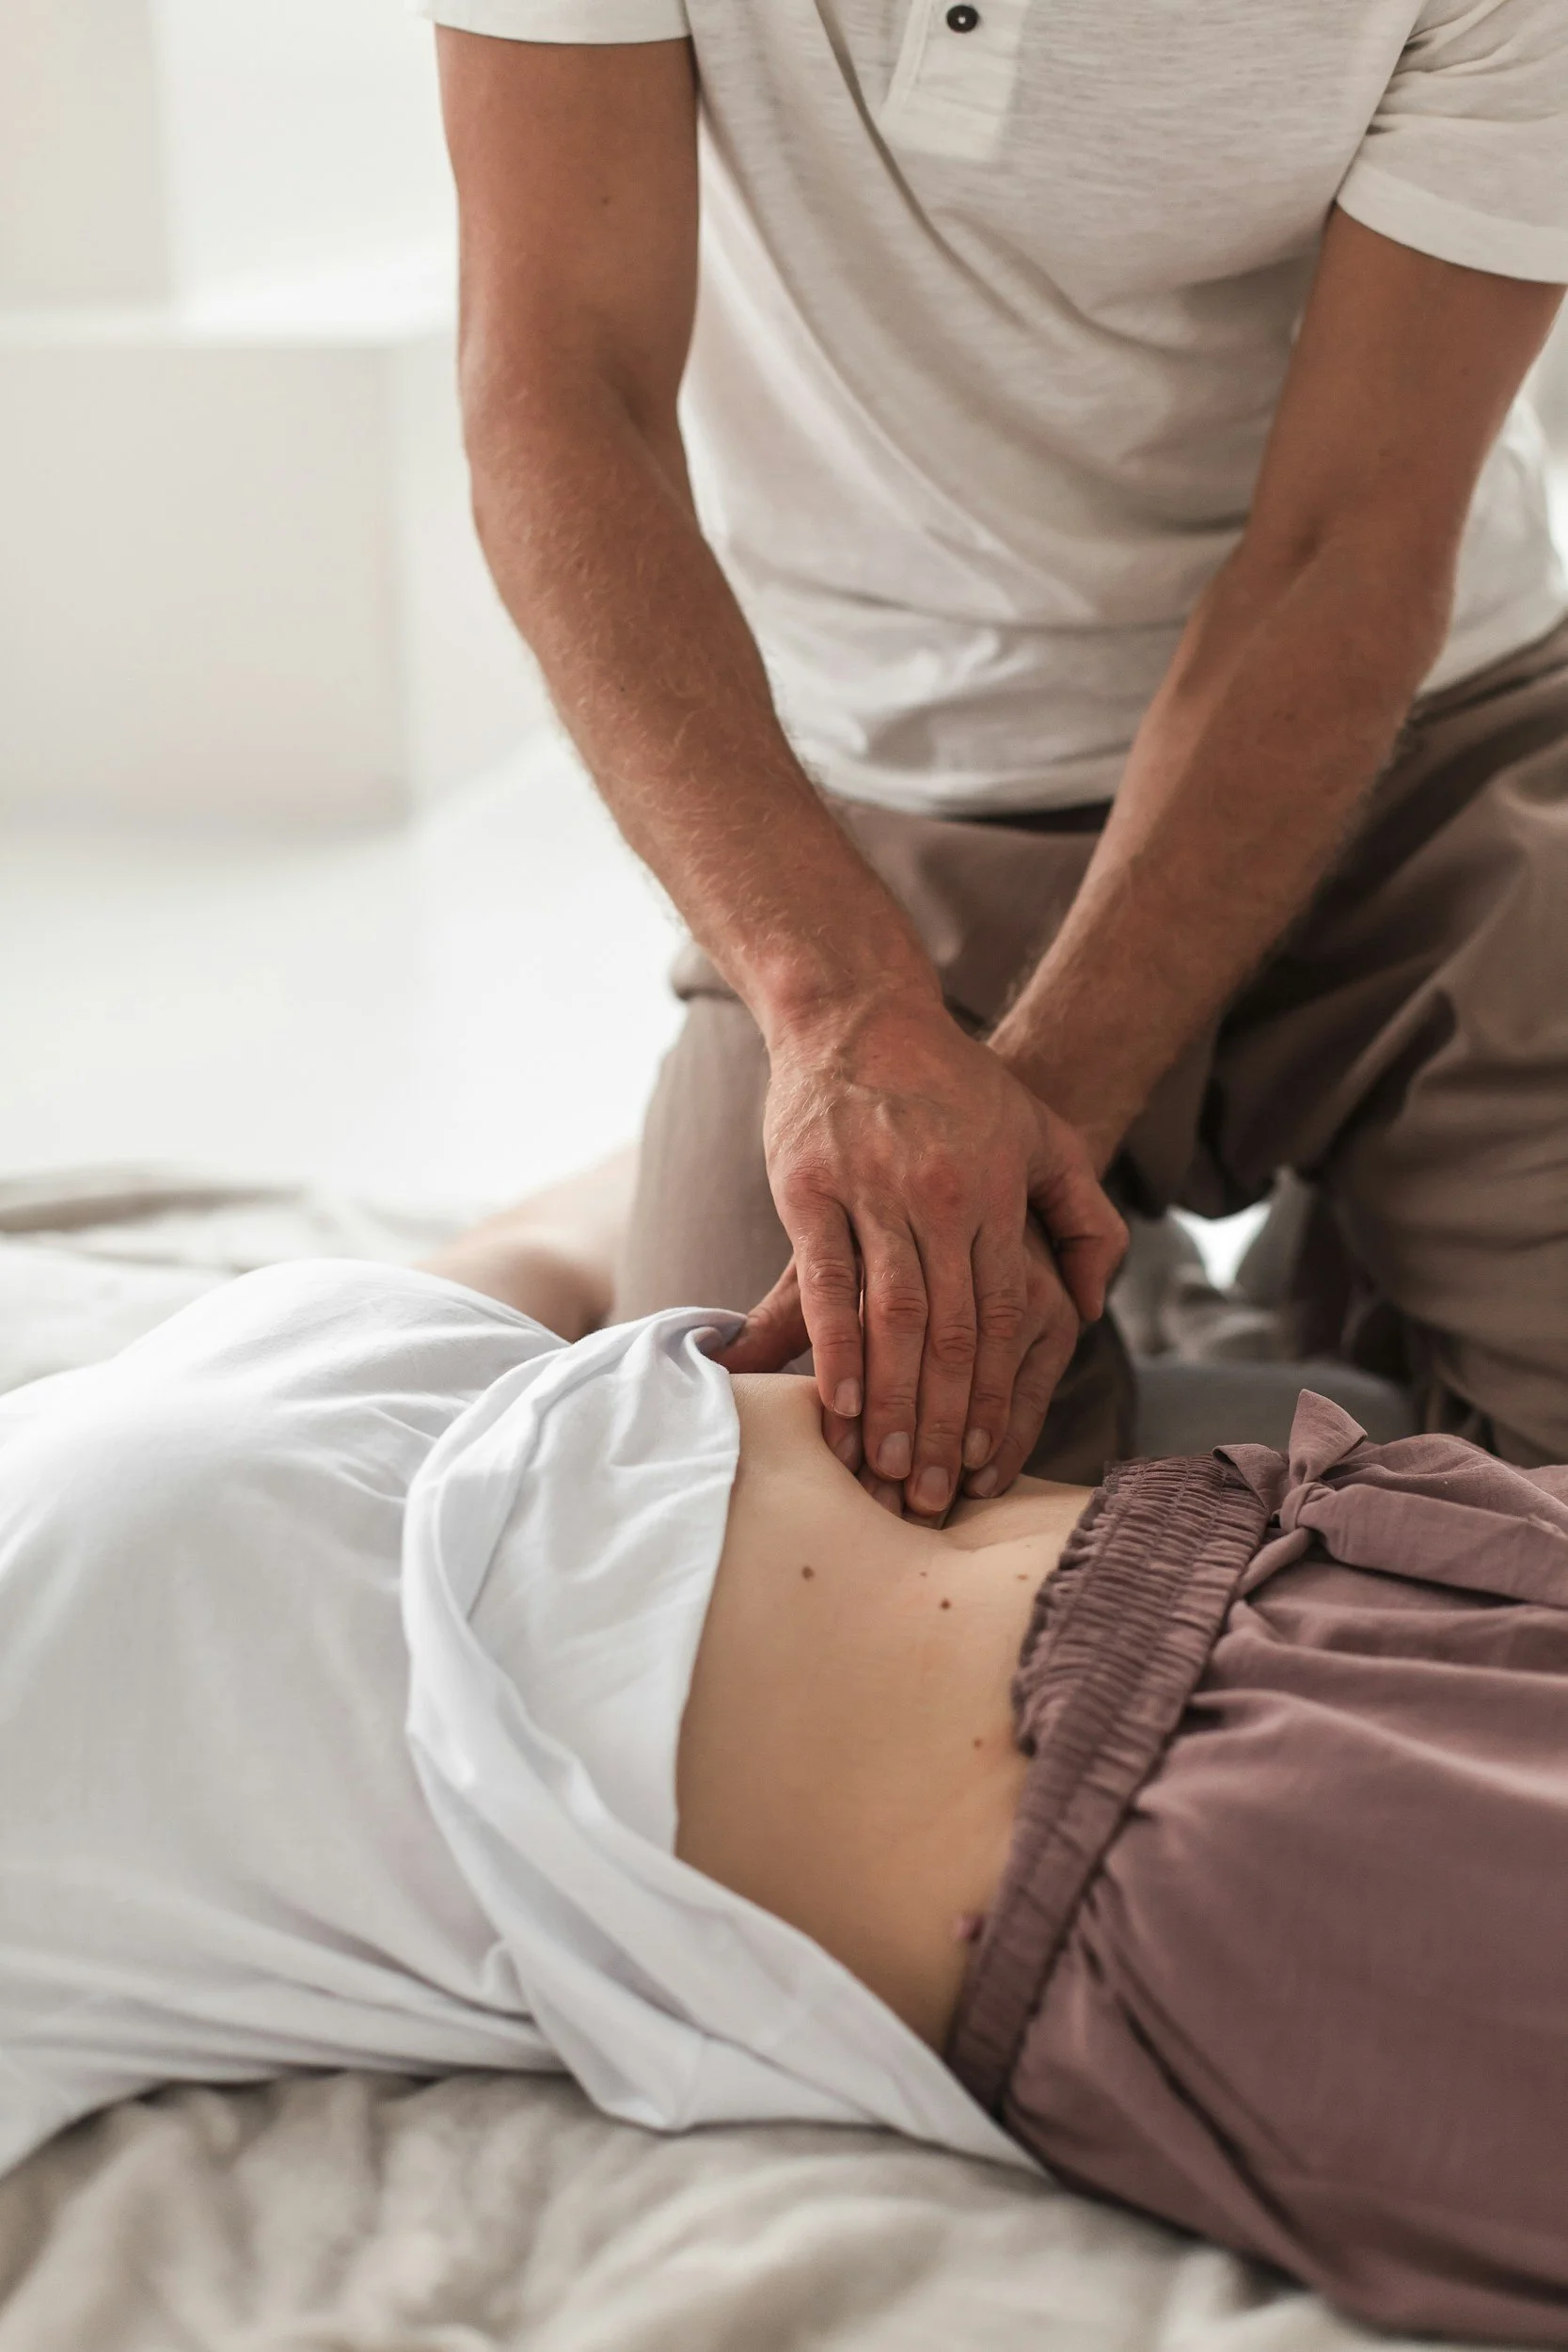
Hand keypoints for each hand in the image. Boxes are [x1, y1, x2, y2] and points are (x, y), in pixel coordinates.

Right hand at [716, 998, 1125, 1517]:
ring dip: (885, 1402)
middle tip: (927, 1494)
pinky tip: (834, 1400)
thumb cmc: (960, 1085)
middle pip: (945, 1334)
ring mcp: (869, 1192)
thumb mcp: (1043, 1135)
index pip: (1000, 1319)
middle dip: (937, 1422)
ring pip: (886, 1318)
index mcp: (993, 1196)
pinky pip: (825, 1283)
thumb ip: (1083, 1218)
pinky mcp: (808, 1188)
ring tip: (880, 1468)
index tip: (982, 1461)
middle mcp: (936, 1199)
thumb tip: (1091, 1304)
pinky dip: (831, 1347)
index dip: (991, 1397)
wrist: (862, 1014)